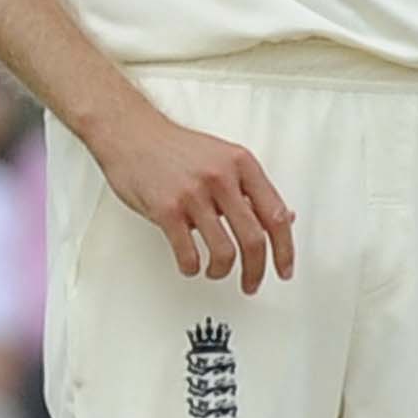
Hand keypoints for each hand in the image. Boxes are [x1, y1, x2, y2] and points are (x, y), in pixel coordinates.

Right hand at [95, 100, 294, 289]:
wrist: (132, 133)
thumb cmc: (176, 148)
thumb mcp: (224, 158)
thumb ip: (251, 189)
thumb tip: (282, 218)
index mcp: (242, 164)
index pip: (275, 215)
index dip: (284, 249)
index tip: (283, 268)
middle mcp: (221, 177)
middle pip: (253, 239)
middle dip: (255, 271)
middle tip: (251, 283)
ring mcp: (194, 193)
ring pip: (224, 252)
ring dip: (221, 271)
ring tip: (216, 271)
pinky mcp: (167, 209)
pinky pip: (188, 253)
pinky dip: (192, 267)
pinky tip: (191, 264)